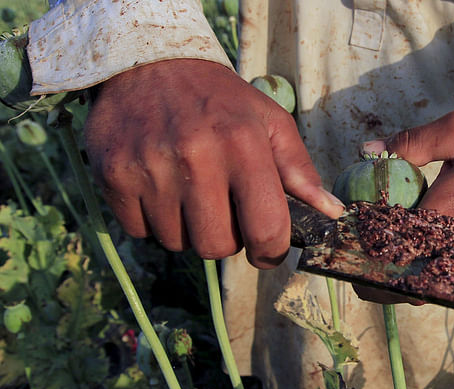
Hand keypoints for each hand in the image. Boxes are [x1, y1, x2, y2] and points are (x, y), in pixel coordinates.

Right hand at [84, 59, 343, 267]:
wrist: (148, 64)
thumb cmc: (219, 100)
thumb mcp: (269, 121)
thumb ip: (300, 170)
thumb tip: (331, 212)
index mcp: (243, 144)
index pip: (266, 228)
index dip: (271, 252)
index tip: (267, 250)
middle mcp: (196, 157)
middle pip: (217, 247)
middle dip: (227, 240)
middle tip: (224, 212)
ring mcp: (150, 167)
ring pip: (177, 243)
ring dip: (188, 229)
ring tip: (189, 192)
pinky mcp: (114, 174)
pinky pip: (141, 232)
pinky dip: (154, 221)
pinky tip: (161, 189)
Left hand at [353, 110, 453, 304]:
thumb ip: (412, 142)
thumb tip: (369, 152)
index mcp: (449, 210)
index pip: (397, 245)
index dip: (369, 256)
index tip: (349, 255)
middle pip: (412, 279)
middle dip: (383, 282)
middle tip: (361, 277)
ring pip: (435, 286)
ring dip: (408, 285)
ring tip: (385, 278)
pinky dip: (436, 281)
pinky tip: (421, 271)